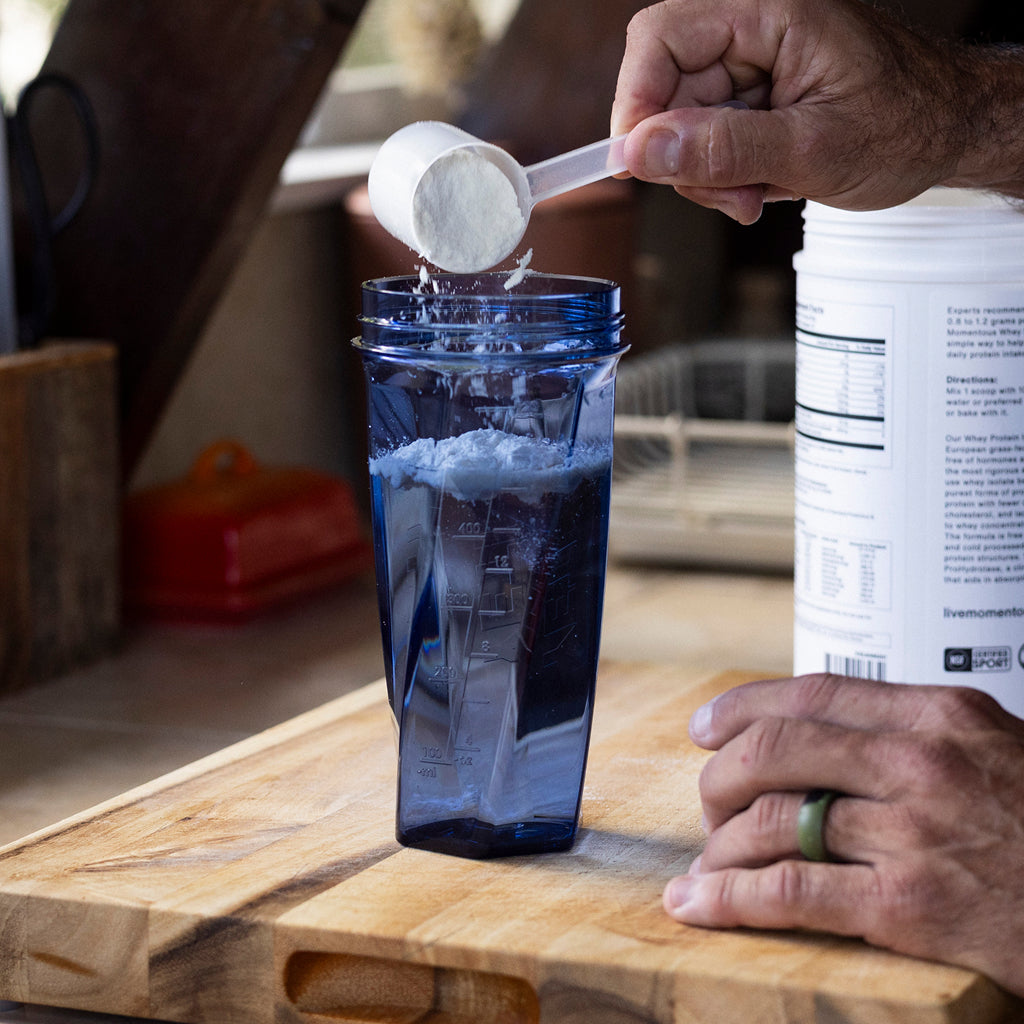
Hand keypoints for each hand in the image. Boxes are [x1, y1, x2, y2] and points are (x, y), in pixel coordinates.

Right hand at [610, 0, 1023, 221]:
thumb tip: (641, 153)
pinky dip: (723, 176)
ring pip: (679, 125)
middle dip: (684, 157)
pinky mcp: (751, 97)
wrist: (949, 133)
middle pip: (663, 90)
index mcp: (769, 11)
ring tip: (756, 195)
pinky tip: (760, 185)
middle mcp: (751, 30)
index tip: (639, 164)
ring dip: (707, 176)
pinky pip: (705, 140)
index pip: (660, 38)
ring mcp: (749, 65)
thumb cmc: (906, 125)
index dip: (637, 102)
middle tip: (731, 197)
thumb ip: (722, 150)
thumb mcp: (812, 148)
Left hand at [666, 673, 1023, 997]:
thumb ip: (912, 732)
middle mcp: (918, 761)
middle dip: (720, 778)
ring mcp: (912, 832)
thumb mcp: (993, 746)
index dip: (742, 708)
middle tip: (708, 803)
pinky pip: (791, 893)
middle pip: (775, 751)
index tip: (706, 726)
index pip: (811, 693)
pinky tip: (698, 904)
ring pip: (773, 822)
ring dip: (721, 845)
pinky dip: (730, 899)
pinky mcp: (910, 906)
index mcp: (936, 714)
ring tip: (707, 863)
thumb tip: (823, 733)